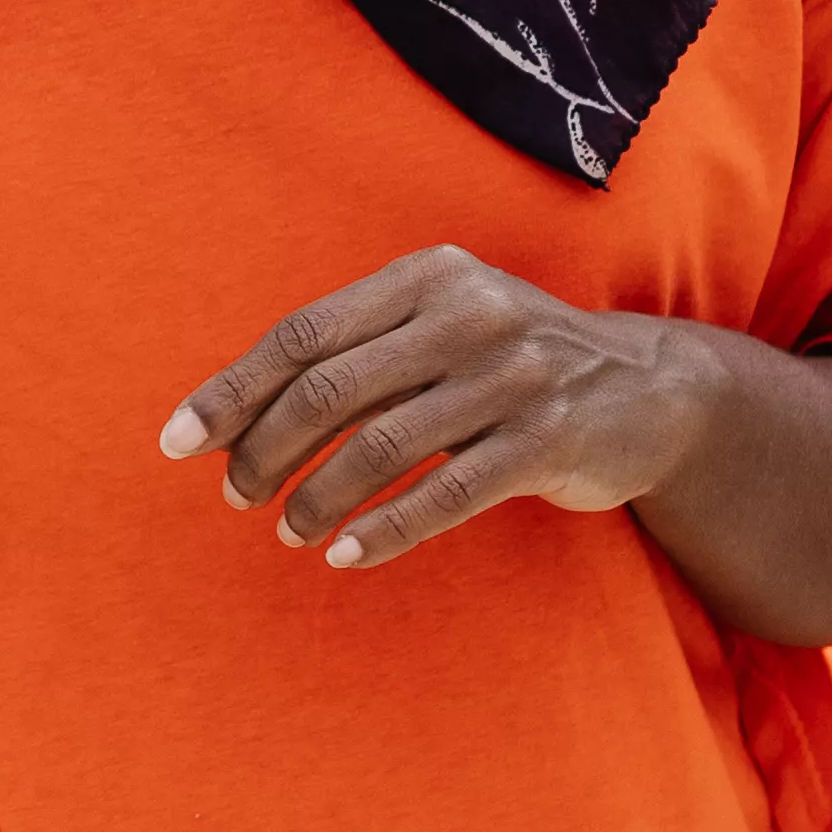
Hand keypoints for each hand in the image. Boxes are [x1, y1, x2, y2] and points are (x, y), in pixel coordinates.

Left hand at [160, 246, 739, 572]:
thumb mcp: (439, 327)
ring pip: (381, 447)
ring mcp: (513, 376)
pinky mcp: (549, 439)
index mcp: (425, 278)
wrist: (652, 389)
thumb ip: (355, 354)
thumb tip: (233, 415)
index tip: (179, 442)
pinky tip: (346, 554)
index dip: (233, 391)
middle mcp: (468, 315)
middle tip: (236, 496)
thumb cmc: (509, 362)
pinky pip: (446, 493)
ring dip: (318, 498)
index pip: (302, 335)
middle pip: (329, 391)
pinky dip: (385, 529)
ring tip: (288, 531)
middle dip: (265, 451)